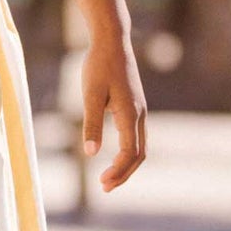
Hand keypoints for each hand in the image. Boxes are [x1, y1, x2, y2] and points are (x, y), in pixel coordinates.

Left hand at [81, 34, 146, 191]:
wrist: (112, 42)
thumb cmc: (98, 66)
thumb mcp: (90, 95)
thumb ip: (91, 123)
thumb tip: (90, 153)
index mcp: (130, 114)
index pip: (130, 152)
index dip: (118, 170)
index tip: (101, 183)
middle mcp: (139, 115)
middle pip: (140, 154)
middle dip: (124, 173)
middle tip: (105, 188)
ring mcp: (139, 111)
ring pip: (140, 146)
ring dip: (127, 165)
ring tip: (108, 178)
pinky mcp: (134, 106)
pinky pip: (136, 136)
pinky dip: (128, 152)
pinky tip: (113, 156)